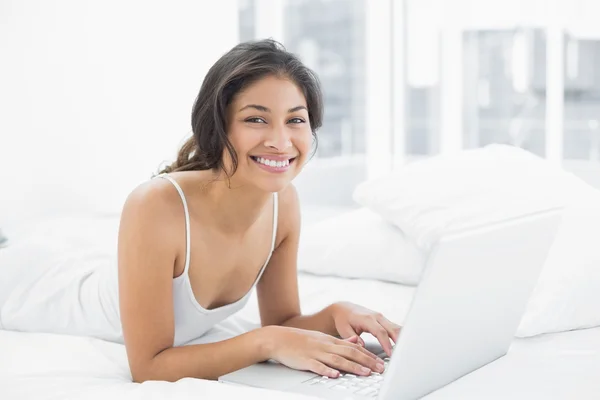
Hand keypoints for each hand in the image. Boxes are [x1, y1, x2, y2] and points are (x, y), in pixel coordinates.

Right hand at [265, 325, 385, 377]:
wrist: (278, 338)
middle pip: (350, 353)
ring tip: (365, 373)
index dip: (369, 355)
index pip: (354, 347)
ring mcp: (316, 353)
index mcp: (331, 341)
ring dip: (353, 367)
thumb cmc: (300, 340)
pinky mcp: (305, 361)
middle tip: (380, 369)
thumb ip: (340, 340)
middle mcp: (326, 346)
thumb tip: (356, 340)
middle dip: (367, 361)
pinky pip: (317, 366)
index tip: (381, 362)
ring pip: (337, 360)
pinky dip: (327, 371)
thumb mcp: (322, 337)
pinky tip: (335, 375)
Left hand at [331, 302, 400, 356]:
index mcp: (367, 319)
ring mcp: (381, 318)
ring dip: (402, 338)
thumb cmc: (343, 319)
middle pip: (392, 328)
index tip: (391, 353)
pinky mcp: (383, 320)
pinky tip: (403, 345)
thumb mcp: (344, 330)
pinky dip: (399, 336)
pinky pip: (394, 328)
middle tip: (402, 354)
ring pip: (396, 327)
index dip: (387, 343)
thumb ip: (352, 338)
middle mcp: (376, 317)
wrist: (343, 309)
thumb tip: (362, 346)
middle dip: (399, 341)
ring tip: (405, 351)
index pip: (380, 332)